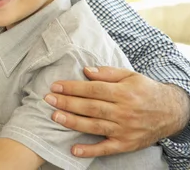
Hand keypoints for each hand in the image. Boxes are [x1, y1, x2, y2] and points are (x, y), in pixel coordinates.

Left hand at [44, 66, 182, 156]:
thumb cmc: (146, 91)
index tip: (56, 86)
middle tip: (48, 99)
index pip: (93, 90)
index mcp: (124, 93)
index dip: (73, 88)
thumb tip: (86, 71)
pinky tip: (74, 150)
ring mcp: (125, 130)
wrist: (171, 112)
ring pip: (95, 126)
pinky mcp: (126, 144)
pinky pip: (106, 148)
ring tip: (55, 116)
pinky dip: (90, 150)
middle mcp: (124, 112)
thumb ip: (107, 73)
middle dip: (68, 103)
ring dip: (73, 122)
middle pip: (91, 107)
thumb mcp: (130, 75)